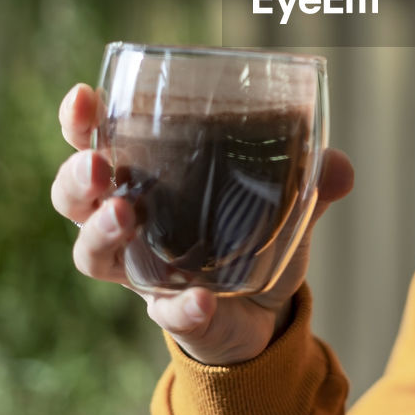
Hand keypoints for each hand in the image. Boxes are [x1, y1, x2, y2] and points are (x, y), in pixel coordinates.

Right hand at [50, 82, 353, 364]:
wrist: (265, 312)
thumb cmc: (250, 232)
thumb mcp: (281, 197)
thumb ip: (310, 177)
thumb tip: (341, 166)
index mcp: (143, 179)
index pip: (94, 142)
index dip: (80, 122)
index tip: (83, 99)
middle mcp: (127, 225)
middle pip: (74, 199)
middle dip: (77, 179)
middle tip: (100, 168)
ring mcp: (142, 273)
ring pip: (93, 255)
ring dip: (103, 234)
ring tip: (128, 216)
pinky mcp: (173, 315)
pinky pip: (166, 314)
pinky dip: (180, 308)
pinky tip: (197, 300)